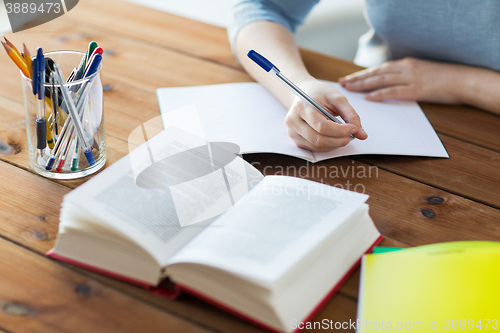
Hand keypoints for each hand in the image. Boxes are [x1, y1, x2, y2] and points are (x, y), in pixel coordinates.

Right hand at [284, 79, 367, 151]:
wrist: (302, 93)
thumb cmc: (320, 94)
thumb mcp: (337, 98)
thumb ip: (351, 115)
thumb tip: (362, 135)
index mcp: (301, 107)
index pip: (322, 126)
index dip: (341, 130)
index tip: (354, 129)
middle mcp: (293, 121)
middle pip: (319, 139)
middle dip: (339, 140)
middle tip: (352, 135)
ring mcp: (293, 132)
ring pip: (318, 146)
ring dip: (335, 144)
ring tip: (344, 136)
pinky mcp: (296, 140)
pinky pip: (315, 148)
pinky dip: (328, 146)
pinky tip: (334, 138)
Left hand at [339, 57, 461, 103]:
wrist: (462, 80)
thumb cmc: (443, 79)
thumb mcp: (421, 72)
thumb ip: (405, 76)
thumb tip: (390, 85)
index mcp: (406, 64)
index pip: (379, 69)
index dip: (362, 74)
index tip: (348, 78)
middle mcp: (405, 69)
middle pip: (375, 73)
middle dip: (357, 78)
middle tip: (342, 83)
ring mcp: (410, 78)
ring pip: (381, 80)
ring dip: (363, 85)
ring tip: (349, 89)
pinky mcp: (416, 90)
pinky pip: (394, 91)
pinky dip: (380, 94)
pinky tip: (369, 98)